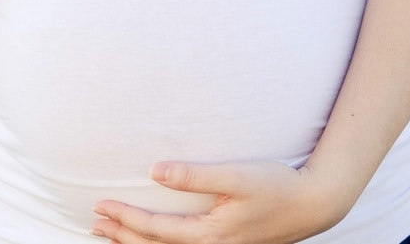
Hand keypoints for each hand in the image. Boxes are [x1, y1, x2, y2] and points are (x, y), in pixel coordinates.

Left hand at [91, 161, 345, 243]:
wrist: (314, 204)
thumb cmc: (277, 186)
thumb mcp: (236, 176)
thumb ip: (195, 175)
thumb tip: (156, 172)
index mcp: (210, 235)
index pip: (155, 231)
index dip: (125, 219)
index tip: (101, 205)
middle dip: (122, 236)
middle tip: (94, 223)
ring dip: (137, 243)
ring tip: (110, 234)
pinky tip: (151, 237)